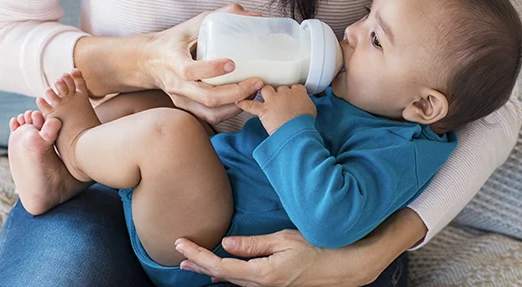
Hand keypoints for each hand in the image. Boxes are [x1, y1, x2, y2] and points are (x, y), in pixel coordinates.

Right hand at [142, 4, 263, 123]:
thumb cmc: (175, 40)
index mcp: (173, 60)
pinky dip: (230, 111)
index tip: (233, 63)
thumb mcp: (194, 23)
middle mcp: (176, 84)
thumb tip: (255, 15)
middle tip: (257, 82)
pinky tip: (243, 100)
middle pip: (208, 97)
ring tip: (254, 92)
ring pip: (211, 112)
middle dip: (236, 92)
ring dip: (237, 105)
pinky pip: (211, 116)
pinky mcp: (187, 107)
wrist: (150, 61)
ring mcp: (181, 99)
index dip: (212, 69)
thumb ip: (223, 15)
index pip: (190, 70)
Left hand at [175, 230, 360, 286]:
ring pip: (231, 281)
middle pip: (221, 277)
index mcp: (263, 274)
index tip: (181, 245)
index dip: (198, 256)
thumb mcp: (285, 240)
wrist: (344, 267)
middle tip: (177, 255)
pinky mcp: (274, 286)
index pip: (221, 266)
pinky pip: (244, 282)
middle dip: (198, 265)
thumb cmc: (318, 249)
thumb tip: (227, 243)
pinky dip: (227, 274)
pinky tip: (220, 271)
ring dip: (209, 271)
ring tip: (191, 264)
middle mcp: (262, 286)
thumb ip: (254, 244)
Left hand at [236, 85, 316, 133]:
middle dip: (278, 92)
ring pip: (265, 89)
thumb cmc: (305, 123)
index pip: (294, 86)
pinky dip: (244, 104)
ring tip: (263, 95)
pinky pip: (250, 105)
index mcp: (298, 92)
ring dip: (264, 92)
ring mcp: (273, 100)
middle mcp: (284, 93)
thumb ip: (306, 103)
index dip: (292, 91)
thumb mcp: (312, 110)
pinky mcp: (264, 110)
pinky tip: (239, 102)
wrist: (297, 131)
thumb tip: (304, 105)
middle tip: (278, 98)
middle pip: (279, 87)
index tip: (291, 95)